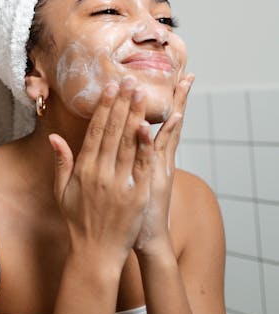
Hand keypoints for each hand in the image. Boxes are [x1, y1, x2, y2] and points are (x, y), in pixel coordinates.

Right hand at [48, 77, 153, 266]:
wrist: (96, 254)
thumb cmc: (78, 222)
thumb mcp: (62, 192)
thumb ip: (61, 162)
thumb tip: (54, 137)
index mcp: (84, 170)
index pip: (95, 131)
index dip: (102, 108)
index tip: (109, 88)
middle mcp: (101, 173)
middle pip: (112, 131)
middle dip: (121, 104)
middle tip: (129, 81)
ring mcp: (119, 183)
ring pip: (128, 143)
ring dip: (135, 116)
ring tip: (141, 94)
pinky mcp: (136, 195)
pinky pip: (142, 165)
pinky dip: (145, 145)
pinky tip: (149, 127)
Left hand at [133, 74, 194, 258]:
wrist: (142, 238)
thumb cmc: (132, 209)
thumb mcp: (133, 177)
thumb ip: (130, 152)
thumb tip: (126, 132)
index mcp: (152, 155)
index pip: (161, 120)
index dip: (169, 101)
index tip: (180, 78)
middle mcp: (158, 158)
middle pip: (169, 122)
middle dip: (177, 99)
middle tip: (187, 75)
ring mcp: (157, 168)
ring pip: (166, 134)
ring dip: (172, 111)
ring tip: (180, 86)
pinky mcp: (151, 180)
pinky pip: (150, 157)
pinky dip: (148, 141)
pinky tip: (149, 124)